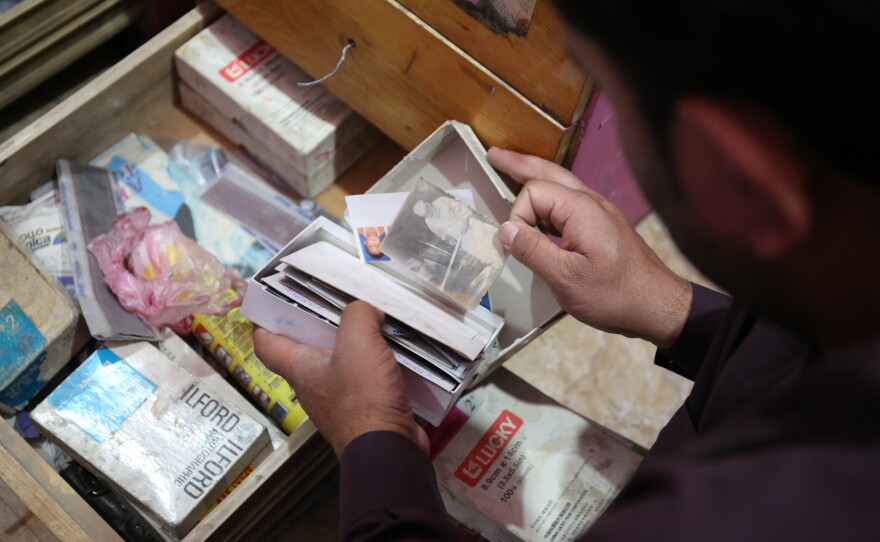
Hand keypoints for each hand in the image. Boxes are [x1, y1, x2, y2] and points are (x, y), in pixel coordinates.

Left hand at [253, 301, 427, 457]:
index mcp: (300, 368)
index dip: (264, 320)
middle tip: (336, 301)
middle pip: (305, 349)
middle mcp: (312, 385)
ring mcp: (337, 400)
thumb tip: (366, 311)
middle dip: (318, 324)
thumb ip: (358, 316)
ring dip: (351, 343)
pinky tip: (391, 351)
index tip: (273, 301)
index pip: (266, 344)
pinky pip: (363, 378)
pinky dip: (374, 363)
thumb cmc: (363, 397)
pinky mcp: (363, 409)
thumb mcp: (358, 343)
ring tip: (371, 321)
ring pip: (338, 363)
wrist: (388, 448)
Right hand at [488, 147, 690, 347]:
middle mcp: (591, 202)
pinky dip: (548, 198)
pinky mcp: (603, 226)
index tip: (516, 246)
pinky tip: (539, 208)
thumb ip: (532, 250)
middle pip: (548, 172)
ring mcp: (599, 212)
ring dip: (534, 177)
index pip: (533, 193)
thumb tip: (505, 229)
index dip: (517, 217)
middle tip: (495, 156)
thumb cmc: (615, 295)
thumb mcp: (565, 278)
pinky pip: (570, 202)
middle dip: (520, 164)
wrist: (657, 306)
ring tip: (510, 171)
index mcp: (581, 209)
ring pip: (560, 184)